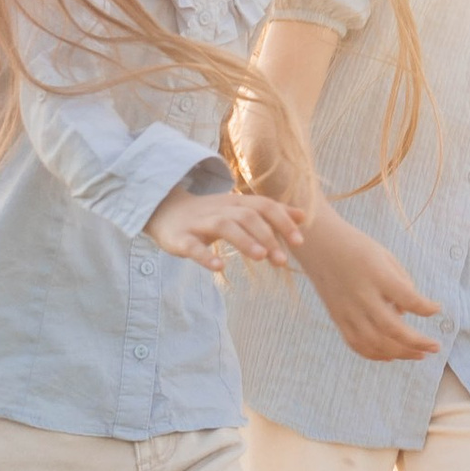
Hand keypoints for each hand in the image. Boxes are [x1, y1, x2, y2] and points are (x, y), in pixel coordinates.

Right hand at [147, 184, 307, 273]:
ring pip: (224, 227)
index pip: (264, 206)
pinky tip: (220, 267)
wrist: (165, 211)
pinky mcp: (180, 239)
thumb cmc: (210, 214)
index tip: (299, 242)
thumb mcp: (241, 210)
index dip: (282, 221)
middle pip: (247, 216)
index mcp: (236, 203)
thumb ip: (272, 213)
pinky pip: (193, 247)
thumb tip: (304, 216)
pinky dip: (206, 256)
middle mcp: (220, 210)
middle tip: (282, 260)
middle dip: (267, 236)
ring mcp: (199, 223)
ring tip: (260, 257)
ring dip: (244, 240)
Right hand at [297, 209, 443, 363]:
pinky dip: (375, 354)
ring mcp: (347, 310)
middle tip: (435, 347)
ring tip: (419, 354)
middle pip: (392, 328)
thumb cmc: (357, 247)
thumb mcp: (385, 256)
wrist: (319, 245)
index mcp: (377, 274)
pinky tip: (392, 356)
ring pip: (375, 342)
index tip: (438, 309)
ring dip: (400, 353)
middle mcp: (362, 295)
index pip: (408, 298)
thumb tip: (407, 313)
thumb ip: (401, 282)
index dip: (426, 308)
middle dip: (417, 342)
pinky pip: (357, 344)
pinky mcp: (337, 318)